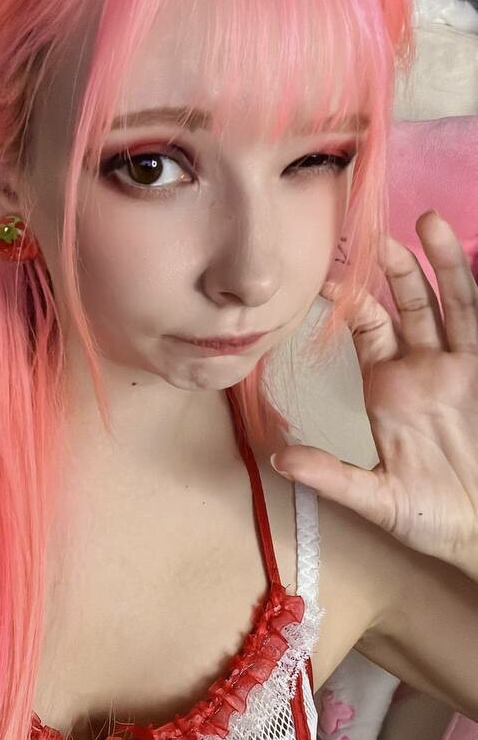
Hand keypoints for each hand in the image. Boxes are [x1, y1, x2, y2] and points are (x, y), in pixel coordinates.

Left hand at [271, 211, 477, 571]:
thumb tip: (280, 460)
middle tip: (373, 232)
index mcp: (389, 389)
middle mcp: (425, 368)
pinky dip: (473, 289)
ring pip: (452, 302)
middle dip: (394, 267)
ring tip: (427, 222)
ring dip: (441, 263)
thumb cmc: (430, 517)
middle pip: (409, 303)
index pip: (367, 328)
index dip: (349, 301)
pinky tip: (470, 256)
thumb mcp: (376, 500)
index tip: (326, 274)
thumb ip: (332, 477)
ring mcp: (462, 367)